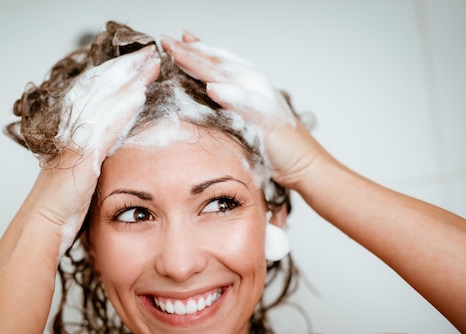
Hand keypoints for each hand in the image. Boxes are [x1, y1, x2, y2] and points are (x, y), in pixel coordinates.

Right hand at [28, 45, 160, 254]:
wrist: (42, 223)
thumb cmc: (61, 206)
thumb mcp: (80, 175)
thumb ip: (93, 157)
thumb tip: (109, 151)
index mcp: (73, 133)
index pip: (97, 95)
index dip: (118, 77)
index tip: (139, 64)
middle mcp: (72, 131)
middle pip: (101, 91)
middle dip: (126, 70)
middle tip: (150, 53)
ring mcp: (75, 141)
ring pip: (104, 102)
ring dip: (129, 82)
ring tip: (151, 64)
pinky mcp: (81, 156)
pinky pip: (104, 128)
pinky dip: (122, 111)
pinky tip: (140, 96)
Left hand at [160, 33, 325, 187]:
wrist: (301, 161)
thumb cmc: (271, 141)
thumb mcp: (242, 115)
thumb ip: (224, 100)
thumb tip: (200, 91)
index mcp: (246, 79)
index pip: (215, 57)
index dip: (193, 47)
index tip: (170, 39)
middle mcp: (253, 81)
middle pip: (215, 60)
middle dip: (188, 50)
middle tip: (164, 40)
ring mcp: (260, 95)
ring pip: (225, 74)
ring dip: (200, 63)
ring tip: (177, 54)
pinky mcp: (266, 116)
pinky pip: (244, 103)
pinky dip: (229, 94)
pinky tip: (212, 88)